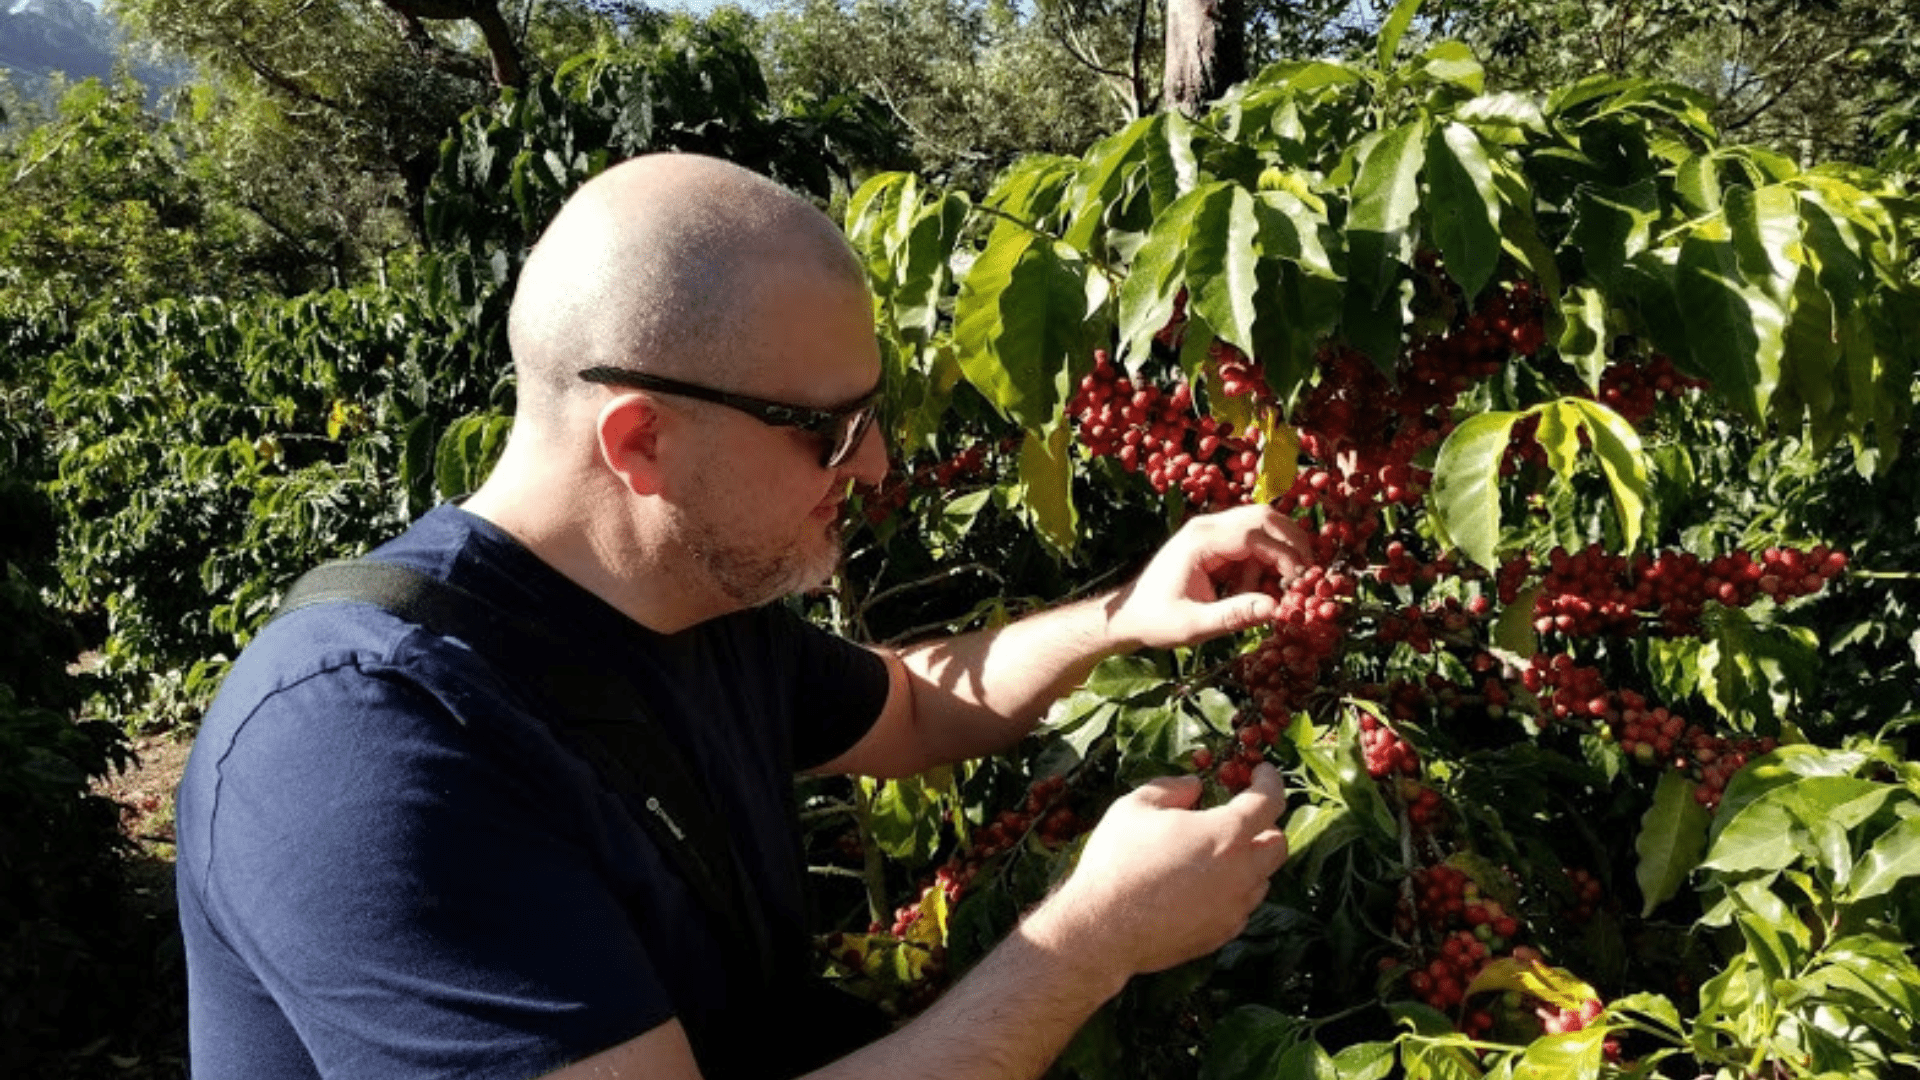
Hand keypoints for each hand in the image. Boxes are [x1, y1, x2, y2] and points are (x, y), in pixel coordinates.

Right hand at [1033, 763, 1289, 978]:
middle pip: (1279, 844)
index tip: (1262, 771)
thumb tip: (1193, 786)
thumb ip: (1171, 788)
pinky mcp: (1222, 934)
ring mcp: (1235, 908)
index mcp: (1226, 835)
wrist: (1104, 930)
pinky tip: (1200, 886)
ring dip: (1248, 861)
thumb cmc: (1117, 862)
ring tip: (1213, 854)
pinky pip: (1240, 906)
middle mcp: (1242, 873)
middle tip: (1238, 816)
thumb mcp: (1135, 807)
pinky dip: (1231, 890)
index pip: (1269, 801)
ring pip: (1262, 878)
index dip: (1270, 780)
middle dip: (1265, 825)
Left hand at [1105, 504, 1313, 649]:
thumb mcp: (1194, 625)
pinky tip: (1251, 590)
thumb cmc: (1157, 620)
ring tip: (1270, 591)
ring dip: (1276, 556)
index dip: (1284, 555)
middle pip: (1264, 518)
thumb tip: (1277, 608)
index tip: (1299, 583)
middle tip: (1305, 578)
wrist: (1130, 615)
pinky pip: (1252, 543)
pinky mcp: (1216, 542)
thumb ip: (1234, 615)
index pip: (1254, 533)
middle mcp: (1207, 526)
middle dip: (1291, 545)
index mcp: (1200, 540)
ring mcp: (1212, 530)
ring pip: (1262, 527)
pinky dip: (1263, 564)